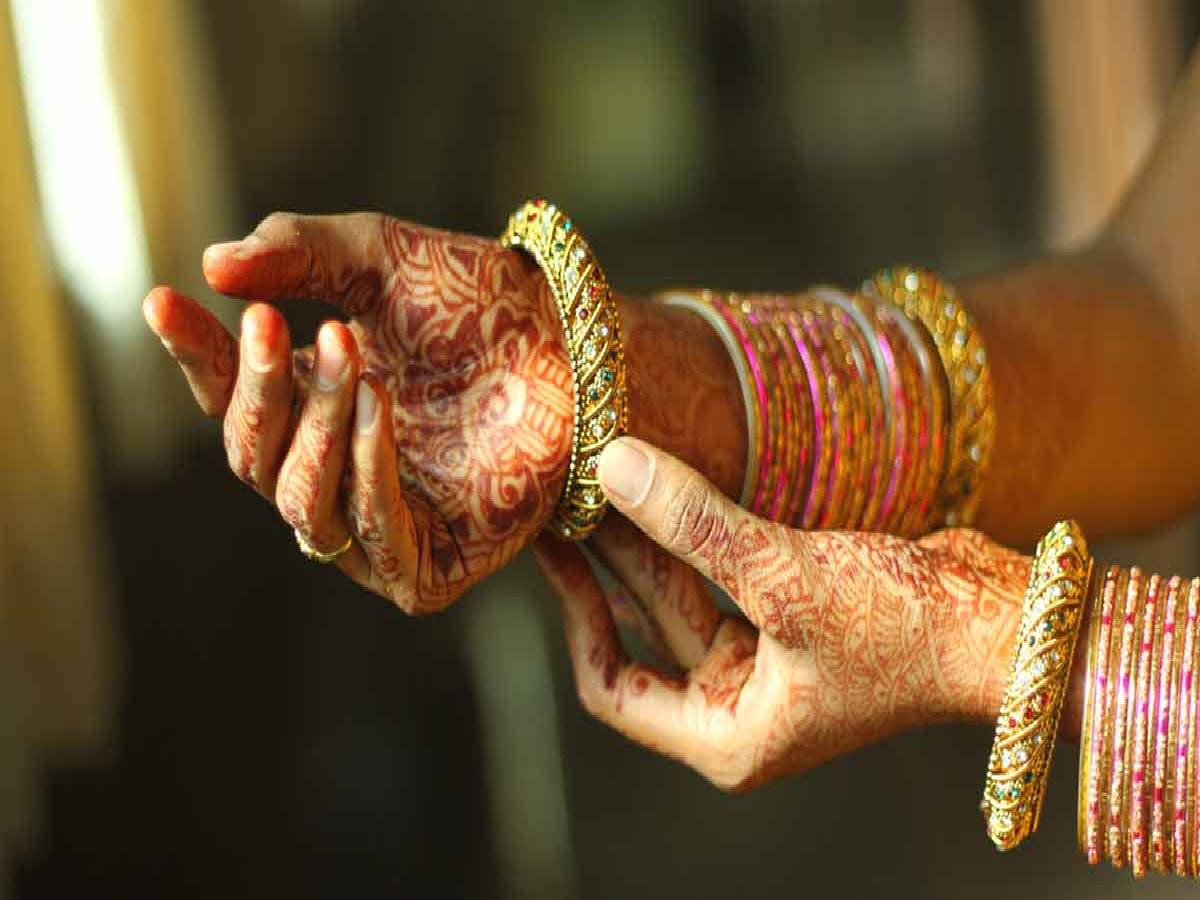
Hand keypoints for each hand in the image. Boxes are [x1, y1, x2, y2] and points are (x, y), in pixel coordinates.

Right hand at [144, 212, 572, 612]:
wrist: (574, 344)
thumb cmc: (480, 302)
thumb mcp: (379, 257)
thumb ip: (298, 251)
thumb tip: (212, 262)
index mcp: (312, 409)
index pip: (229, 398)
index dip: (195, 356)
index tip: (164, 302)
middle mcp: (335, 473)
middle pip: (252, 456)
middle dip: (259, 390)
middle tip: (277, 322)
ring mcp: (378, 524)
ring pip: (298, 502)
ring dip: (315, 427)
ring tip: (351, 356)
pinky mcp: (428, 566)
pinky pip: (372, 535)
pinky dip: (367, 473)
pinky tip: (380, 410)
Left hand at [534, 437, 1030, 790]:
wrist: (1005, 618)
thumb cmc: (905, 630)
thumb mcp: (784, 579)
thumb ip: (693, 524)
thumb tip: (611, 466)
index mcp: (728, 736)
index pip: (615, 687)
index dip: (576, 618)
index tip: (554, 552)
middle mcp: (741, 706)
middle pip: (647, 630)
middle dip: (611, 564)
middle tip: (566, 498)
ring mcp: (768, 661)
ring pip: (685, 594)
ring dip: (650, 540)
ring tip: (603, 476)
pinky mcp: (793, 617)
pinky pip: (724, 573)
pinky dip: (697, 535)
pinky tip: (665, 483)